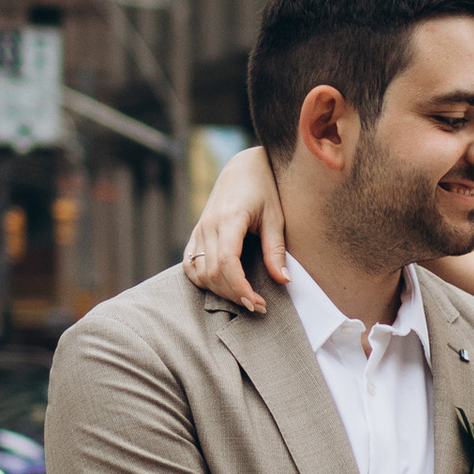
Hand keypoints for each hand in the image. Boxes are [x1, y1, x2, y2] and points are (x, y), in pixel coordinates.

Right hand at [183, 147, 285, 310]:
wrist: (243, 167)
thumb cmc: (264, 188)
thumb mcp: (275, 216)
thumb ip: (276, 249)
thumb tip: (284, 280)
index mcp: (229, 219)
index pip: (227, 262)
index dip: (239, 287)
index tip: (257, 302)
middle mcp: (208, 225)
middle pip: (212, 272)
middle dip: (234, 294)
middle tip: (257, 305)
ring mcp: (199, 229)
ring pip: (199, 272)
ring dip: (218, 290)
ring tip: (242, 297)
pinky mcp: (196, 233)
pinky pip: (189, 263)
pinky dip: (202, 280)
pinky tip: (221, 286)